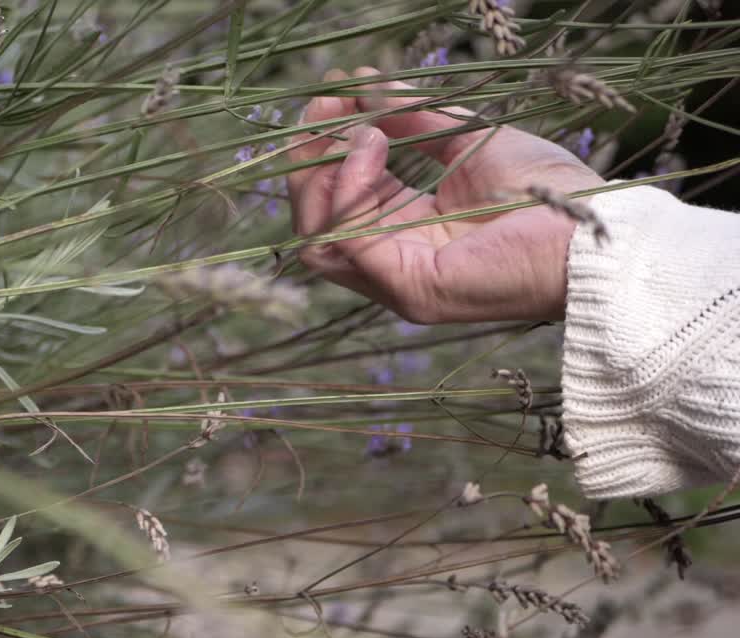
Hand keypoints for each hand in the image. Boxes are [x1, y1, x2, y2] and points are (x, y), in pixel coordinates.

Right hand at [287, 67, 603, 322]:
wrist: (596, 230)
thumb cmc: (550, 195)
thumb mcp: (468, 140)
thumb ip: (413, 118)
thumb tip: (362, 82)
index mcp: (405, 233)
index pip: (337, 201)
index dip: (325, 148)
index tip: (333, 96)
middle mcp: (392, 264)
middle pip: (313, 224)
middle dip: (309, 160)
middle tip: (326, 106)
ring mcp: (397, 282)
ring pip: (316, 240)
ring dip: (324, 176)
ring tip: (358, 131)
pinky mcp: (411, 287)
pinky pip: (349, 241)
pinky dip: (349, 188)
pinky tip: (370, 147)